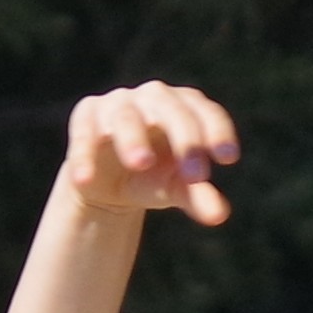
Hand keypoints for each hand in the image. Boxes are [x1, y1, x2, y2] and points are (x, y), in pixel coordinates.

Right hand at [63, 81, 238, 228]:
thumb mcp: (175, 187)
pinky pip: (84, 135)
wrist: (106, 180)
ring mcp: (118, 104)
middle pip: (170, 108)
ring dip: (133, 139)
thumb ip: (197, 195)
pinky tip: (85, 180)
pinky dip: (84, 156)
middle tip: (196, 174)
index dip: (217, 131)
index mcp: (184, 108)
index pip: (205, 111)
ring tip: (141, 163)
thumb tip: (220, 215)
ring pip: (126, 117)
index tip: (228, 158)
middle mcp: (153, 98)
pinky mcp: (85, 116)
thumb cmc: (152, 176)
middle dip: (184, 138)